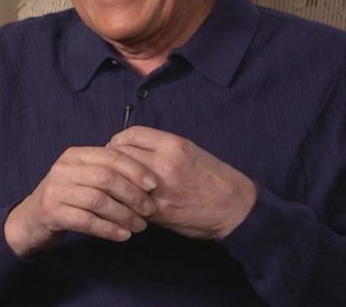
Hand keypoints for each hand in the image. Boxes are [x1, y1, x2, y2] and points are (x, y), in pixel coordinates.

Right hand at [4, 146, 157, 257]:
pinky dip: (108, 229)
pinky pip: (87, 221)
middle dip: (133, 194)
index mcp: (75, 155)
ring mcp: (56, 190)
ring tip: (140, 225)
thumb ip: (107, 171)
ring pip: (98, 200)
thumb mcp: (83, 176)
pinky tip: (123, 235)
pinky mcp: (52, 213)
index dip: (135, 169)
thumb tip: (147, 177)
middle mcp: (64, 169)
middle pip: (106, 177)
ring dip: (124, 214)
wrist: (31, 219)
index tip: (153, 185)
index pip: (111, 156)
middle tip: (149, 209)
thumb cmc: (67, 197)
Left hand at [107, 126, 255, 240]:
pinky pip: (130, 201)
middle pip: (121, 154)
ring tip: (116, 184)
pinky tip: (126, 200)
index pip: (131, 134)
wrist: (234, 207)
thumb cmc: (213, 178)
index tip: (115, 147)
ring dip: (115, 181)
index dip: (118, 140)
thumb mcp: (190, 151)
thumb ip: (160, 147)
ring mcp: (160, 188)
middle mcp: (164, 163)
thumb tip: (130, 148)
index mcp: (173, 145)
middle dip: (112, 160)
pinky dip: (124, 199)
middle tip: (110, 167)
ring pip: (122, 179)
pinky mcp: (158, 211)